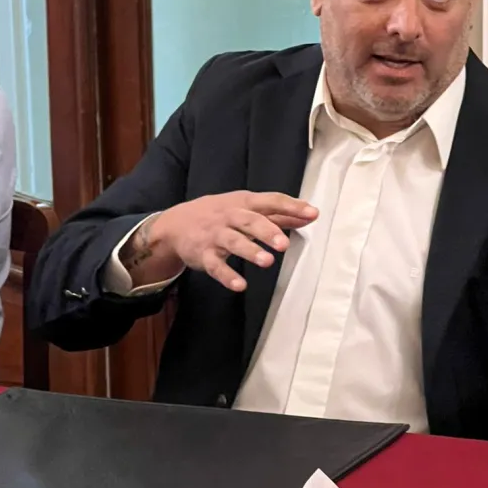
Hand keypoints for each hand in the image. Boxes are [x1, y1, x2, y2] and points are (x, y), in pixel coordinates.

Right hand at [130, 191, 317, 290]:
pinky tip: (240, 286)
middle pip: (250, 221)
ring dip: (250, 251)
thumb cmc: (219, 214)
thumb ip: (278, 213)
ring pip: (233, 242)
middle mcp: (229, 217)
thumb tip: (309, 216)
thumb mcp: (246, 207)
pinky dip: (227, 276)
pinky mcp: (203, 255)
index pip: (270, 201)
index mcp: (244, 203)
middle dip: (268, 231)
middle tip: (284, 244)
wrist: (176, 224)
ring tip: (267, 262)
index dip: (291, 207)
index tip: (312, 214)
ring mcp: (215, 236)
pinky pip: (215, 266)